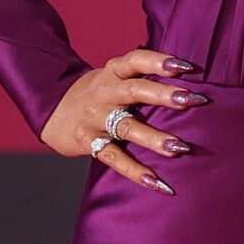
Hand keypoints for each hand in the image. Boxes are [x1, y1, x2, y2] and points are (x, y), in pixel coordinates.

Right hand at [38, 46, 206, 195]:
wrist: (52, 109)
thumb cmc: (99, 92)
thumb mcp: (114, 76)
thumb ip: (142, 75)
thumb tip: (187, 73)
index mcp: (113, 72)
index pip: (136, 60)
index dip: (159, 61)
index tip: (185, 66)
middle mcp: (105, 92)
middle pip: (135, 91)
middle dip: (164, 95)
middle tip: (192, 100)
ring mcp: (95, 118)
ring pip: (127, 127)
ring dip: (154, 137)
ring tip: (179, 147)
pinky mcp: (88, 142)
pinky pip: (113, 158)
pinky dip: (134, 170)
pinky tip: (156, 182)